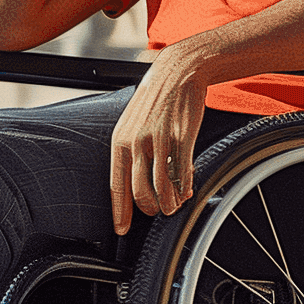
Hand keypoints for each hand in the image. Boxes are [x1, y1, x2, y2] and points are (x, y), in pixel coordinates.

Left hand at [109, 43, 210, 235]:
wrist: (176, 73)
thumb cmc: (155, 102)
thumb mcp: (132, 124)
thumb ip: (132, 152)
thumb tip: (136, 183)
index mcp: (120, 141)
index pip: (116, 186)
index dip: (119, 212)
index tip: (121, 230)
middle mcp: (136, 143)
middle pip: (139, 193)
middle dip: (150, 209)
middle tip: (159, 211)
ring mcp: (159, 141)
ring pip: (162, 188)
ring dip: (169, 203)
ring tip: (174, 205)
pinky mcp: (181, 138)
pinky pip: (182, 173)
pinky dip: (185, 187)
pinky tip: (187, 190)